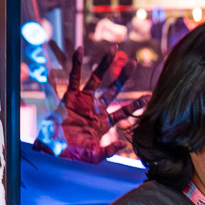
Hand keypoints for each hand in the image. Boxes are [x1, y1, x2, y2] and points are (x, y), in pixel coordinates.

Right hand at [55, 45, 134, 162]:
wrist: (54, 150)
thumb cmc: (75, 153)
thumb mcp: (95, 155)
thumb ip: (109, 150)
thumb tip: (123, 144)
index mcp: (104, 121)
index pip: (124, 111)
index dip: (136, 104)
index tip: (150, 96)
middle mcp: (96, 107)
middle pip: (113, 89)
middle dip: (123, 76)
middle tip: (135, 62)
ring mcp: (83, 100)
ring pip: (96, 79)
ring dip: (104, 64)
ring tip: (114, 49)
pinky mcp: (68, 96)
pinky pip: (72, 77)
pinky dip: (75, 64)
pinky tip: (79, 49)